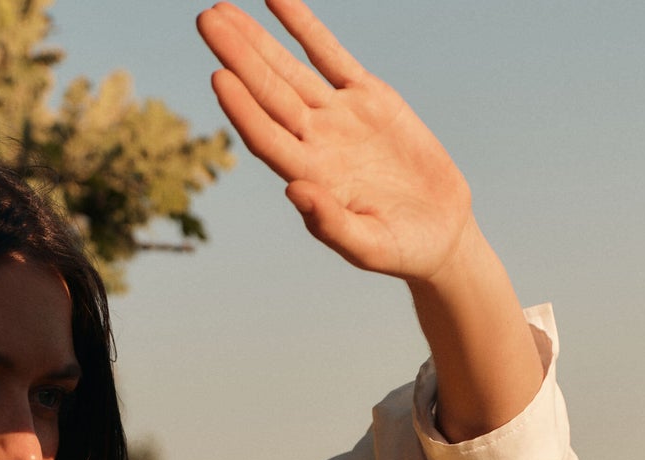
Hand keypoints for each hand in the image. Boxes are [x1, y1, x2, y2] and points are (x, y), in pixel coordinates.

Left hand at [197, 0, 473, 285]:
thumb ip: (331, 224)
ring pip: (289, 70)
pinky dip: (304, 26)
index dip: (243, 109)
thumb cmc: (402, 250)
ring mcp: (338, 117)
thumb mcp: (369, 246)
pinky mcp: (367, 96)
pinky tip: (276, 1)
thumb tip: (294, 190)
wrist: (438, 232)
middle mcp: (316, 143)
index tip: (218, 76)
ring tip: (219, 10)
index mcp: (311, 178)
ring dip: (256, 40)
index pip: (267, 137)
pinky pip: (330, 54)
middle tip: (205, 20)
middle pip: (267, 94)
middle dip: (237, 57)